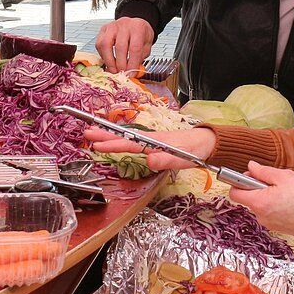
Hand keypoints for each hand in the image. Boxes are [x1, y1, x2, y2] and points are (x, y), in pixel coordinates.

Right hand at [84, 127, 215, 171]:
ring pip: (126, 138)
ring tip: (93, 134)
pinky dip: (120, 140)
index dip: (112, 144)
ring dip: (110, 136)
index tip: (97, 145)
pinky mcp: (154, 144)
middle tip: (86, 133)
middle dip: (104, 135)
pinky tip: (114, 141)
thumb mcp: (184, 157)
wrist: (207, 143)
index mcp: (155, 141)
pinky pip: (133, 141)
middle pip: (123, 136)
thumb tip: (148, 160)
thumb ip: (166, 160)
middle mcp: (151, 138)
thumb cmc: (196, 150)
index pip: (129, 142)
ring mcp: (152, 141)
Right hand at [95, 17, 154, 72]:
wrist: (135, 24)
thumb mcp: (146, 45)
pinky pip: (99, 44)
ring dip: (109, 61)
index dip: (132, 63)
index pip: (135, 48)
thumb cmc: (141, 35)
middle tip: (122, 74)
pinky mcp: (103, 29)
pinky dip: (103, 56)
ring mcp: (112, 26)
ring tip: (114, 70)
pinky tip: (108, 61)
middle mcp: (124, 24)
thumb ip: (140, 58)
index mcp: (138, 27)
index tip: (130, 74)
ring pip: (105, 44)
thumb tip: (131, 71)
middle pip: (120, 47)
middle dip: (120, 64)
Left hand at [226, 162, 293, 238]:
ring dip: (267, 195)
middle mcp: (261, 216)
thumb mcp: (284, 176)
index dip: (239, 181)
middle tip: (274, 181)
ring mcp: (269, 223)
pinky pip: (269, 212)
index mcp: (259, 203)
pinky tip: (289, 201)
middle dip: (256, 187)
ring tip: (285, 191)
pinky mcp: (277, 227)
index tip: (249, 175)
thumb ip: (263, 171)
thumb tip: (250, 166)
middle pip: (248, 198)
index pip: (234, 193)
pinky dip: (274, 205)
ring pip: (260, 204)